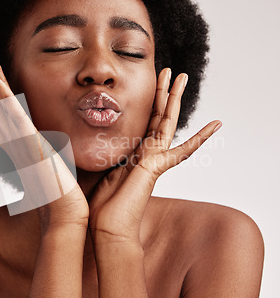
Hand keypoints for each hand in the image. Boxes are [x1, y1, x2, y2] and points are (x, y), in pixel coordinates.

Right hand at [0, 57, 88, 235]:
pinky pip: (15, 118)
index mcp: (19, 150)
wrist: (64, 218)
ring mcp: (21, 145)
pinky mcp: (31, 146)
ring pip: (1, 109)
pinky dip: (5, 100)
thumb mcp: (53, 172)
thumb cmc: (63, 200)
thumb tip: (58, 150)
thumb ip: (51, 157)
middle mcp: (15, 146)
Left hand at [88, 68, 221, 246]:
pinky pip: (183, 150)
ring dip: (174, 98)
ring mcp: (154, 159)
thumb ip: (99, 151)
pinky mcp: (157, 167)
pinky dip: (201, 137)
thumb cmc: (99, 203)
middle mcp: (146, 153)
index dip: (149, 101)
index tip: (153, 83)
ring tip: (182, 77)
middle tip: (170, 70)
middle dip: (163, 91)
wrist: (105, 227)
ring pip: (167, 121)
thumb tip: (81, 137)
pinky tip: (216, 124)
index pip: (144, 120)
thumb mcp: (96, 167)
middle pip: (158, 115)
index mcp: (133, 152)